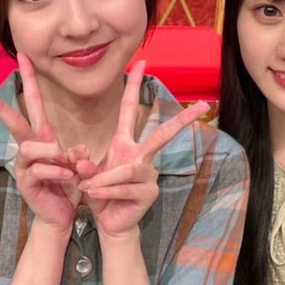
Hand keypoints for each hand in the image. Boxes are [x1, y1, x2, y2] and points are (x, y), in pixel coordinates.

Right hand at [0, 54, 79, 231]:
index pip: (33, 103)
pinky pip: (39, 169)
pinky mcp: (25, 183)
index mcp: (42, 137)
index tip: (22, 56)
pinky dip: (57, 172)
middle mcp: (29, 148)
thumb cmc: (67, 186)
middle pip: (12, 121)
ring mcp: (24, 166)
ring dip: (51, 153)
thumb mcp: (77, 164)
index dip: (29, 79)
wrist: (61, 215)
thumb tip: (75, 151)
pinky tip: (67, 177)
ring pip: (30, 147)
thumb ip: (77, 153)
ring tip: (67, 166)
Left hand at [77, 60, 208, 238]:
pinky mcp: (149, 193)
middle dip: (182, 120)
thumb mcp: (86, 173)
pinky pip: (127, 187)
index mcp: (125, 144)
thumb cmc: (100, 193)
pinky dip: (108, 190)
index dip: (135, 86)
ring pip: (130, 169)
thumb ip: (82, 162)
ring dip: (107, 177)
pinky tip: (95, 194)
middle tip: (203, 106)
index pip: (130, 109)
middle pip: (163, 134)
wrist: (109, 222)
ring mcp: (148, 174)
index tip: (142, 62)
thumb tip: (81, 158)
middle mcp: (141, 156)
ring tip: (89, 186)